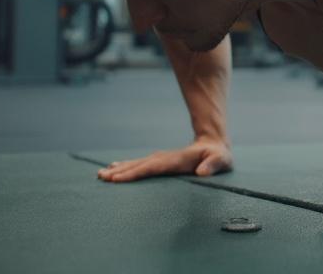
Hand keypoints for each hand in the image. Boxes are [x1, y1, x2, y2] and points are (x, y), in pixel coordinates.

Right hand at [97, 136, 232, 182]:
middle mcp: (165, 158)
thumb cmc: (218, 156)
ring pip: (137, 164)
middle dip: (120, 171)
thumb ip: (213, 164)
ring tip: (101, 174)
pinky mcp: (160, 161)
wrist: (214, 145)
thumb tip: (201, 172)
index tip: (117, 178)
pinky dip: (126, 167)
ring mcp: (161, 159)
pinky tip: (114, 168)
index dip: (135, 172)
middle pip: (139, 165)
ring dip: (119, 169)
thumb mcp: (221, 160)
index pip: (152, 167)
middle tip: (101, 177)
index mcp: (176, 160)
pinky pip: (140, 164)